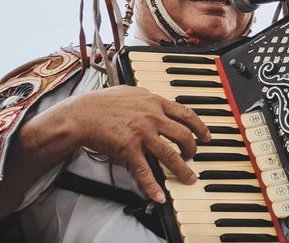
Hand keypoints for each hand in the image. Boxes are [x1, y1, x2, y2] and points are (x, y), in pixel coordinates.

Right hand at [23, 85, 210, 203]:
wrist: (82, 114)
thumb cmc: (103, 102)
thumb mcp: (131, 92)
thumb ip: (148, 99)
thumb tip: (158, 102)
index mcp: (154, 102)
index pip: (186, 114)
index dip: (200, 127)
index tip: (207, 136)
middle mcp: (152, 117)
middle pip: (183, 135)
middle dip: (192, 149)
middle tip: (193, 157)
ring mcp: (142, 133)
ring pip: (169, 154)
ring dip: (182, 169)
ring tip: (189, 179)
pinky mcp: (129, 148)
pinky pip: (144, 171)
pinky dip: (153, 185)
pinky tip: (159, 195)